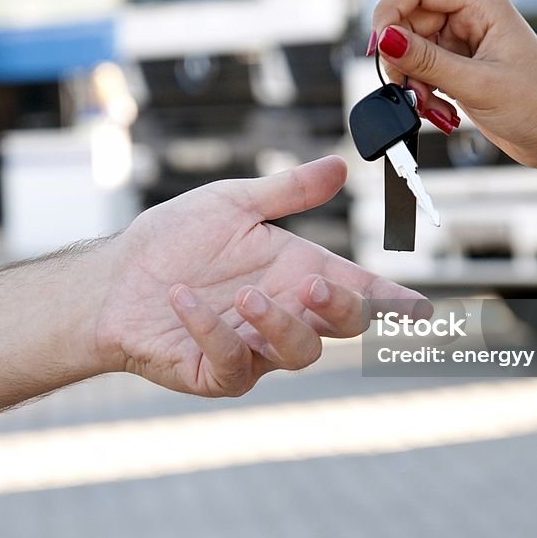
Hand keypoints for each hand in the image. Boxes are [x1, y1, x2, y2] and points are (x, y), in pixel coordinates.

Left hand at [90, 156, 429, 396]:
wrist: (113, 276)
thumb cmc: (173, 240)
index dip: (392, 302)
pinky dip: (212, 332)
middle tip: (315, 282)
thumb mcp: (232, 204)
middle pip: (338, 325)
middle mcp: (283, 313)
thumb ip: (287, 191)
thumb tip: (340, 165)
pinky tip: (183, 300)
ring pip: (295, 352)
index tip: (423, 311)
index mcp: (296, 272)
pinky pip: (230, 363)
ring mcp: (252, 348)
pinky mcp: (215, 372)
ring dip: (279, 324)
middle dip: (338, 308)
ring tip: (248, 295)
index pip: (356, 291)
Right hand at [371, 0, 536, 170]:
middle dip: (401, 58)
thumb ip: (427, 61)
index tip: (381, 47)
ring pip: (410, 49)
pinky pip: (421, 71)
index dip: (390, 11)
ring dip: (412, 81)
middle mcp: (469, 16)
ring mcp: (462, 42)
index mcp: (481, 3)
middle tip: (409, 89)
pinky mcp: (458, 67)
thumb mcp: (477, 84)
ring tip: (431, 105)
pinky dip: (422, 93)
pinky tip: (441, 110)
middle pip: (407, 20)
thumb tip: (386, 39)